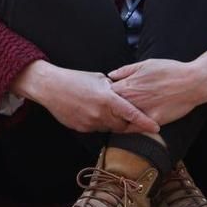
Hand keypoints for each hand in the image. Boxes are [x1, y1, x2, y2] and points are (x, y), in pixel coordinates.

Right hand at [11, 61, 159, 134]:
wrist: (50, 87)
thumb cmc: (74, 79)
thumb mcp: (97, 78)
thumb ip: (112, 88)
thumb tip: (123, 93)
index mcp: (107, 98)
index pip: (131, 114)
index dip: (145, 122)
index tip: (156, 128)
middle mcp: (100, 113)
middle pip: (122, 125)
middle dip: (127, 123)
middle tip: (131, 119)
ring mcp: (91, 122)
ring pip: (109, 128)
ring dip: (112, 122)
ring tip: (104, 109)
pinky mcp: (82, 128)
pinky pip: (96, 128)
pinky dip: (98, 122)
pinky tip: (90, 111)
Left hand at [108, 51, 206, 126]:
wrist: (193, 82)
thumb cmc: (170, 71)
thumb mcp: (145, 64)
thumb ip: (126, 70)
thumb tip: (110, 75)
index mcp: (128, 85)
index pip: (107, 93)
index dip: (106, 96)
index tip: (107, 98)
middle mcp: (132, 99)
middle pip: (111, 108)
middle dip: (109, 109)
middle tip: (109, 111)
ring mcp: (142, 110)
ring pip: (121, 119)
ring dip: (118, 119)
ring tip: (118, 119)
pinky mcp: (153, 120)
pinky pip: (136, 128)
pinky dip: (131, 128)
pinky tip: (130, 127)